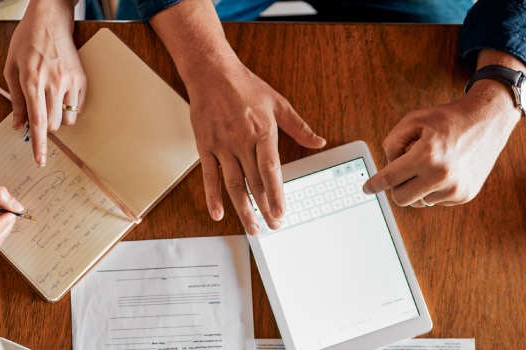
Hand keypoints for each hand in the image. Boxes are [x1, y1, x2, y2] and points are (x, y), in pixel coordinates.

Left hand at [3, 0, 84, 165]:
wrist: (50, 20)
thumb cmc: (27, 41)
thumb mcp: (11, 68)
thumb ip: (14, 99)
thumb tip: (17, 124)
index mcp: (32, 82)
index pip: (38, 122)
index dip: (39, 145)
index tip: (40, 160)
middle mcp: (53, 83)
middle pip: (54, 125)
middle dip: (46, 126)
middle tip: (38, 112)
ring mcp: (70, 81)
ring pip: (68, 119)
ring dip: (58, 118)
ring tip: (51, 103)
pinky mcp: (82, 79)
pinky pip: (78, 107)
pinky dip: (69, 108)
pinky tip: (61, 94)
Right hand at [188, 63, 325, 233]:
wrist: (211, 72)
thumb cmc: (245, 86)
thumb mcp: (278, 103)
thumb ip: (299, 127)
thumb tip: (319, 142)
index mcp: (262, 132)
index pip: (271, 170)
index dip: (276, 194)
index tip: (282, 213)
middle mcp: (242, 141)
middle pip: (254, 183)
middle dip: (264, 208)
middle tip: (272, 226)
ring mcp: (222, 145)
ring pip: (233, 184)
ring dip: (243, 209)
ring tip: (252, 228)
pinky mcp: (205, 146)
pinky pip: (208, 176)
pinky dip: (212, 196)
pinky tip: (218, 213)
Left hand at [362, 79, 519, 206]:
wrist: (487, 121)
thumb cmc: (447, 119)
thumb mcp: (414, 119)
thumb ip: (392, 142)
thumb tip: (388, 167)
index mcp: (426, 156)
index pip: (390, 178)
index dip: (374, 185)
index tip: (366, 189)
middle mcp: (441, 176)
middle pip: (401, 198)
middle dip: (396, 186)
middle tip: (401, 172)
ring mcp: (455, 189)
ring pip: (419, 201)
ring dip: (417, 187)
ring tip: (430, 165)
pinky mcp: (465, 195)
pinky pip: (436, 200)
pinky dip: (434, 189)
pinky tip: (444, 170)